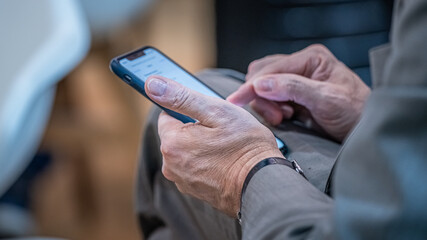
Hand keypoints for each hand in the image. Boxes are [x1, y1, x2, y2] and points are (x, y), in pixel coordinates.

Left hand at [145, 76, 282, 216]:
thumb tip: (152, 84)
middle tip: (220, 131)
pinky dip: (205, 162)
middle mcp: (171, 165)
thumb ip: (181, 97)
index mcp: (172, 143)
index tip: (207, 114)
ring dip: (200, 146)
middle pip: (176, 134)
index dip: (188, 110)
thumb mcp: (216, 112)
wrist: (263, 183)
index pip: (166, 114)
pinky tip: (224, 162)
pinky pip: (194, 168)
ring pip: (185, 151)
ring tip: (224, 147)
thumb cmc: (244, 146)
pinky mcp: (194, 190)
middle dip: (194, 129)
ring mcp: (182, 180)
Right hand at [227, 44, 370, 140]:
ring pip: (263, 88)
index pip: (271, 69)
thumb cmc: (354, 112)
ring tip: (283, 117)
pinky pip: (269, 99)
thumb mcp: (326, 99)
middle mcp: (301, 66)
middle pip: (262, 75)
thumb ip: (292, 88)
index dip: (252, 86)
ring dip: (266, 105)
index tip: (236, 100)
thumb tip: (260, 84)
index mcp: (311, 58)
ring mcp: (295, 81)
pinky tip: (284, 117)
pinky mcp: (292, 96)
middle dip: (261, 96)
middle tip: (276, 116)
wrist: (364, 130)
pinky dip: (270, 110)